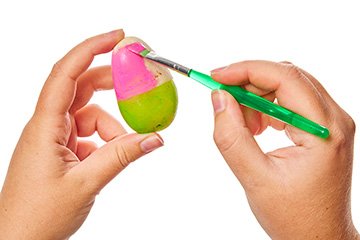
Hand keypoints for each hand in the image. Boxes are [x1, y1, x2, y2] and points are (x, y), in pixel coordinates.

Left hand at [0, 30, 163, 239]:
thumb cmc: (36, 216)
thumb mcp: (86, 183)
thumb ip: (122, 157)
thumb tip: (154, 138)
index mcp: (45, 127)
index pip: (67, 74)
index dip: (91, 49)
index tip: (116, 38)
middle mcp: (47, 126)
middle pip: (80, 88)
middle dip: (110, 84)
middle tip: (136, 83)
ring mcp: (54, 138)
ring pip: (89, 115)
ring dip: (112, 127)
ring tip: (124, 147)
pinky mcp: (62, 150)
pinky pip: (89, 133)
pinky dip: (106, 141)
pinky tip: (110, 157)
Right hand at [210, 61, 357, 238]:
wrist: (319, 236)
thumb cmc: (293, 216)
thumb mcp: (255, 178)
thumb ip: (232, 136)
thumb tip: (219, 98)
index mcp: (324, 130)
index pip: (285, 78)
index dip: (246, 70)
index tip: (216, 77)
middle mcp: (334, 119)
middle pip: (287, 77)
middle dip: (249, 83)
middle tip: (223, 100)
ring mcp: (331, 121)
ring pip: (288, 86)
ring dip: (257, 97)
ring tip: (244, 127)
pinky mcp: (322, 126)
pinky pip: (291, 100)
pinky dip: (267, 107)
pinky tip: (258, 129)